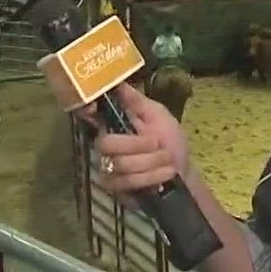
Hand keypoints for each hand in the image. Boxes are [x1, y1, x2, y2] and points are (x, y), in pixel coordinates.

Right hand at [85, 83, 189, 203]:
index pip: (91, 116)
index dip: (86, 111)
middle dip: (137, 144)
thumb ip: (136, 101)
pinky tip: (166, 173)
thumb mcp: (158, 116)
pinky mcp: (117, 191)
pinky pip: (127, 182)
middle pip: (106, 144)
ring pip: (121, 165)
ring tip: (168, 160)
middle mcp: (106, 148)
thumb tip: (117, 80)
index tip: (91, 108)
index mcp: (114, 125)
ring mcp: (109, 170)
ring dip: (151, 161)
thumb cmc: (170, 143)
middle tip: (158, 144)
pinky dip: (152, 176)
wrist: (183, 176)